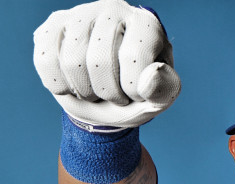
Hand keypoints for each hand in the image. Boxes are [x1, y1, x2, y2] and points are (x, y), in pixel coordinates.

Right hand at [33, 0, 180, 127]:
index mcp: (146, 24)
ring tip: (96, 90)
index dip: (133, 89)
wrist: (107, 100)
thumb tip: (150, 75)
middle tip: (116, 96)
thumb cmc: (138, 95)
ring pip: (72, 62)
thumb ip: (164, 89)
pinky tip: (73, 84)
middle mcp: (114, 9)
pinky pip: (46, 61)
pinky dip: (59, 85)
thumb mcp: (160, 97)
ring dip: (84, 92)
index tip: (137, 94)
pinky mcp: (54, 25)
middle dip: (108, 93)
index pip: (134, 56)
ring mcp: (81, 14)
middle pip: (100, 61)